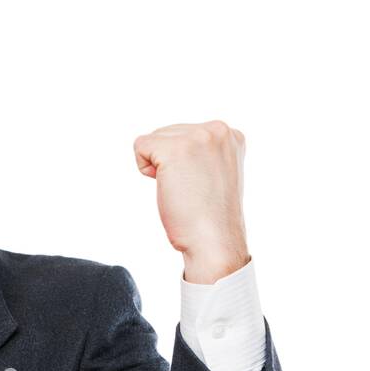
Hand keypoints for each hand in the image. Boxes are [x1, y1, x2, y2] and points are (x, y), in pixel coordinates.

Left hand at [133, 120, 249, 283]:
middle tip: (189, 189)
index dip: (182, 162)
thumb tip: (174, 144)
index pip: (185, 133)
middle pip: (167, 133)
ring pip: (153, 139)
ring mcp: (197, 137)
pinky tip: (164, 185)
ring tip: (181, 188)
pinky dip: (143, 168)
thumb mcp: (216, 171)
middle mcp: (217, 129)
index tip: (199, 183)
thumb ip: (203, 152)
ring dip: (157, 166)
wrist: (214, 240)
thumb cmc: (210, 216)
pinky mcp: (174, 150)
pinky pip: (140, 146)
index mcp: (230, 135)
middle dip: (168, 162)